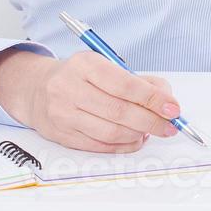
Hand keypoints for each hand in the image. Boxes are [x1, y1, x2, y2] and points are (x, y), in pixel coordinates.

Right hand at [0, 49, 181, 153]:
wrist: (37, 89)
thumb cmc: (80, 77)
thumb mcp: (106, 66)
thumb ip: (138, 80)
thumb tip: (166, 99)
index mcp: (85, 64)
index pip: (124, 84)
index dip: (152, 98)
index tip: (172, 108)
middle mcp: (70, 88)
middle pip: (119, 111)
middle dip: (151, 121)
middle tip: (169, 125)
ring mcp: (63, 114)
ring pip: (110, 132)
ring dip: (138, 135)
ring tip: (150, 131)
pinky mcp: (62, 135)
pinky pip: (100, 146)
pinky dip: (123, 145)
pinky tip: (134, 139)